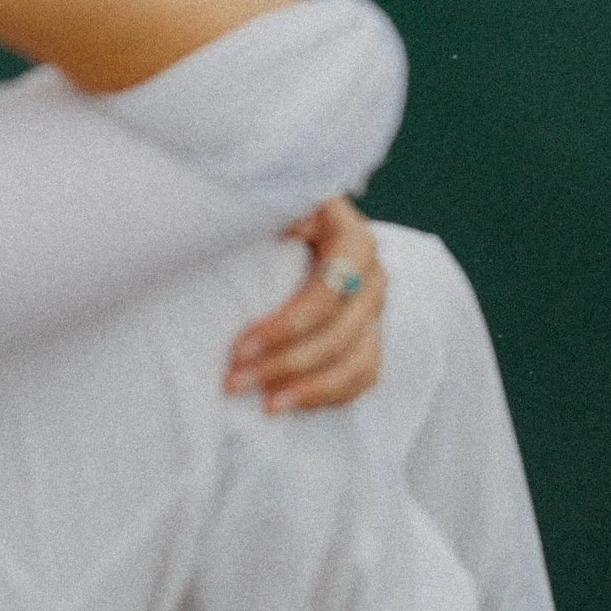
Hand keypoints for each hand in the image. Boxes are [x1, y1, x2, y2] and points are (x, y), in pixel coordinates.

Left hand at [223, 198, 384, 413]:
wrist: (300, 224)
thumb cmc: (274, 213)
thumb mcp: (273, 204)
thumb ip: (265, 215)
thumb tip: (249, 241)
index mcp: (352, 238)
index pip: (327, 294)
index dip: (285, 327)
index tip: (240, 348)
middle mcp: (373, 275)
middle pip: (339, 334)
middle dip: (284, 364)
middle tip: (234, 382)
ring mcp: (376, 309)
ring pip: (356, 363)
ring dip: (309, 390)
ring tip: (266, 406)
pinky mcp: (372, 335)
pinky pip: (363, 376)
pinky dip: (330, 396)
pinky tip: (292, 404)